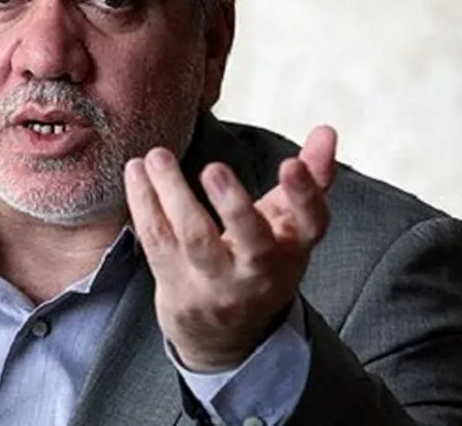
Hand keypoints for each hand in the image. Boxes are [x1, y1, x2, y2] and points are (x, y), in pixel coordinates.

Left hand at [124, 125, 337, 371]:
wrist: (223, 331)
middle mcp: (256, 271)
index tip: (292, 164)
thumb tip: (326, 130)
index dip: (305, 195)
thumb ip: (311, 175)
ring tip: (158, 156)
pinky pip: (157, 241)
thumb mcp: (290, 224)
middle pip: (251, 241)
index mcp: (292, 249)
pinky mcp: (175, 282)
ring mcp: (214, 281)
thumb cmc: (259, 259)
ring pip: (194, 239)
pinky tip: (135, 171)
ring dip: (173, 195)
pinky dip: (143, 204)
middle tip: (215, 169)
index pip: (310, 223)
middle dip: (235, 206)